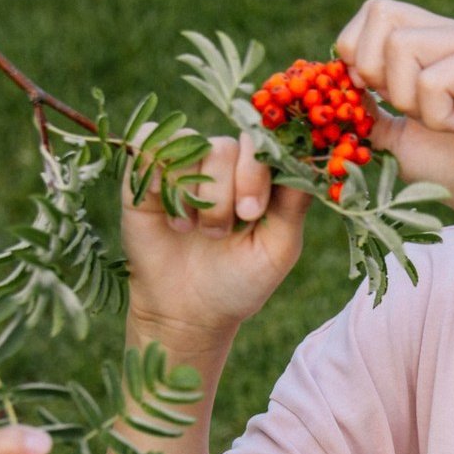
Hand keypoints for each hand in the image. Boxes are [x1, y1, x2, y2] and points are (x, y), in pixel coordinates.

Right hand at [121, 127, 310, 352]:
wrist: (187, 310)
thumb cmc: (239, 281)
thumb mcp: (276, 250)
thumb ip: (293, 205)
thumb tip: (307, 159)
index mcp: (260, 179)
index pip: (264, 147)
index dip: (256, 173)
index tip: (251, 213)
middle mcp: (224, 166)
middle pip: (226, 147)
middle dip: (223, 194)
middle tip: (218, 235)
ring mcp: (185, 165)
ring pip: (190, 146)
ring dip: (191, 194)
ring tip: (191, 231)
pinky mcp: (146, 172)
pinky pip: (149, 143)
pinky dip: (156, 168)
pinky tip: (163, 204)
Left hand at [336, 0, 453, 235]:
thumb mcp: (398, 138)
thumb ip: (369, 109)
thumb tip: (335, 85)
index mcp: (432, 42)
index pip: (375, 11)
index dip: (358, 52)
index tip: (375, 97)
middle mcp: (453, 33)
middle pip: (382, 14)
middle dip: (375, 72)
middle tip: (409, 111)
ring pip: (401, 46)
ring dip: (409, 101)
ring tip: (444, 123)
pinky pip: (432, 79)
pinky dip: (437, 116)